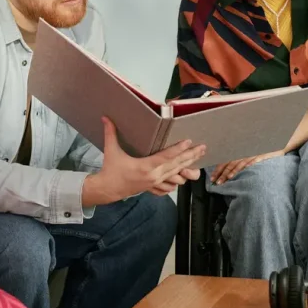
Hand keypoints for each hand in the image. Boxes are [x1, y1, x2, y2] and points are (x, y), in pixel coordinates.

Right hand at [83, 117, 205, 204]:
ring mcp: (155, 183)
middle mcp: (153, 176)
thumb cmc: (111, 169)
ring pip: (177, 175)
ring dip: (188, 166)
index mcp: (145, 167)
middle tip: (202, 147)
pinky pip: (171, 185)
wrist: (108, 189)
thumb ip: (110, 133)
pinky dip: (178, 179)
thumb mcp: (111, 151)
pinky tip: (185, 174)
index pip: (166, 157)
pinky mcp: (154, 187)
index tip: (189, 141)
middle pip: (177, 165)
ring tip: (197, 158)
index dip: (178, 149)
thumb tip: (105, 117)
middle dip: (191, 156)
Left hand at [210, 150, 283, 184]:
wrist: (273, 140)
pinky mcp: (262, 154)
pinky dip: (250, 163)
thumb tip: (225, 171)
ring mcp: (252, 153)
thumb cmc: (258, 148)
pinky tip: (246, 169)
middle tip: (217, 182)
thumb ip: (236, 161)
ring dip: (234, 171)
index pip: (225, 162)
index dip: (218, 170)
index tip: (212, 178)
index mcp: (237, 153)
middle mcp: (243, 153)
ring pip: (240, 162)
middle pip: (230, 164)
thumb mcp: (245, 153)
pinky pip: (255, 159)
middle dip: (223, 173)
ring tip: (228, 178)